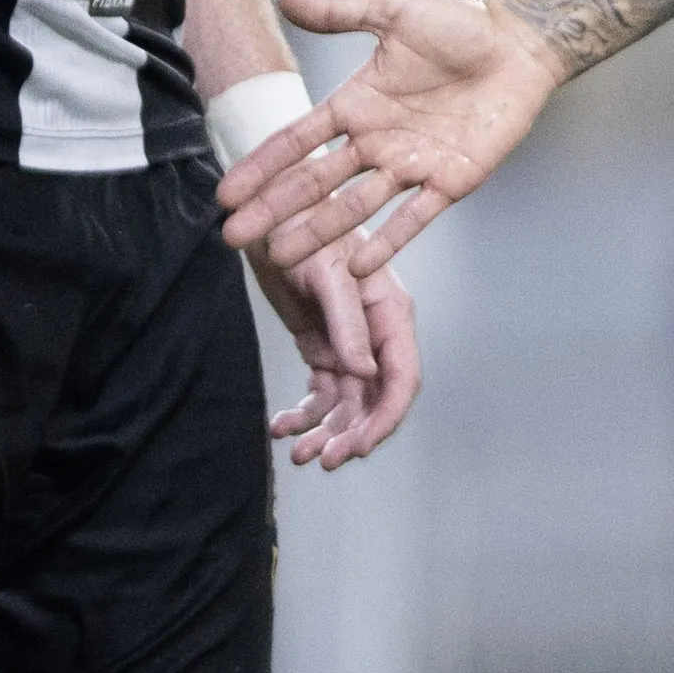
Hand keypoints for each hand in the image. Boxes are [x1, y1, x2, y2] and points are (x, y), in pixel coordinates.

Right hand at [219, 0, 564, 279]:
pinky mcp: (450, 180)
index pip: (297, 141)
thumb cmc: (461, 23)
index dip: (261, 166)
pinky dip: (387, 242)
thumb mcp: (392, 8)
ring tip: (282, 257)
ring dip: (318, 232)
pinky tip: (358, 266)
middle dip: (274, 210)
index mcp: (357, 104)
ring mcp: (411, 164)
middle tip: (234, 238)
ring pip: (355, 206)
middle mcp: (377, 140)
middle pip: (315, 182)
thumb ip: (339, 13)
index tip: (226, 194)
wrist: (521, 43)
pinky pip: (413, 217)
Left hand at [245, 220, 415, 467]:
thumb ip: (348, 323)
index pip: (402, 378)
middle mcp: (375, 335)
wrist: (271, 214)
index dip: (386, 418)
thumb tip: (365, 373)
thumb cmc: (305, 228)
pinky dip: (302, 415)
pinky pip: (320, 394)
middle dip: (351, 434)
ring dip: (324, 432)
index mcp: (390, 314)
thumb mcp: (326, 274)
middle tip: (320, 458)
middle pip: (375, 400)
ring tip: (296, 452)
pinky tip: (280, 426)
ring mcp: (350, 344)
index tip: (360, 447)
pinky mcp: (323, 348)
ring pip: (346, 404)